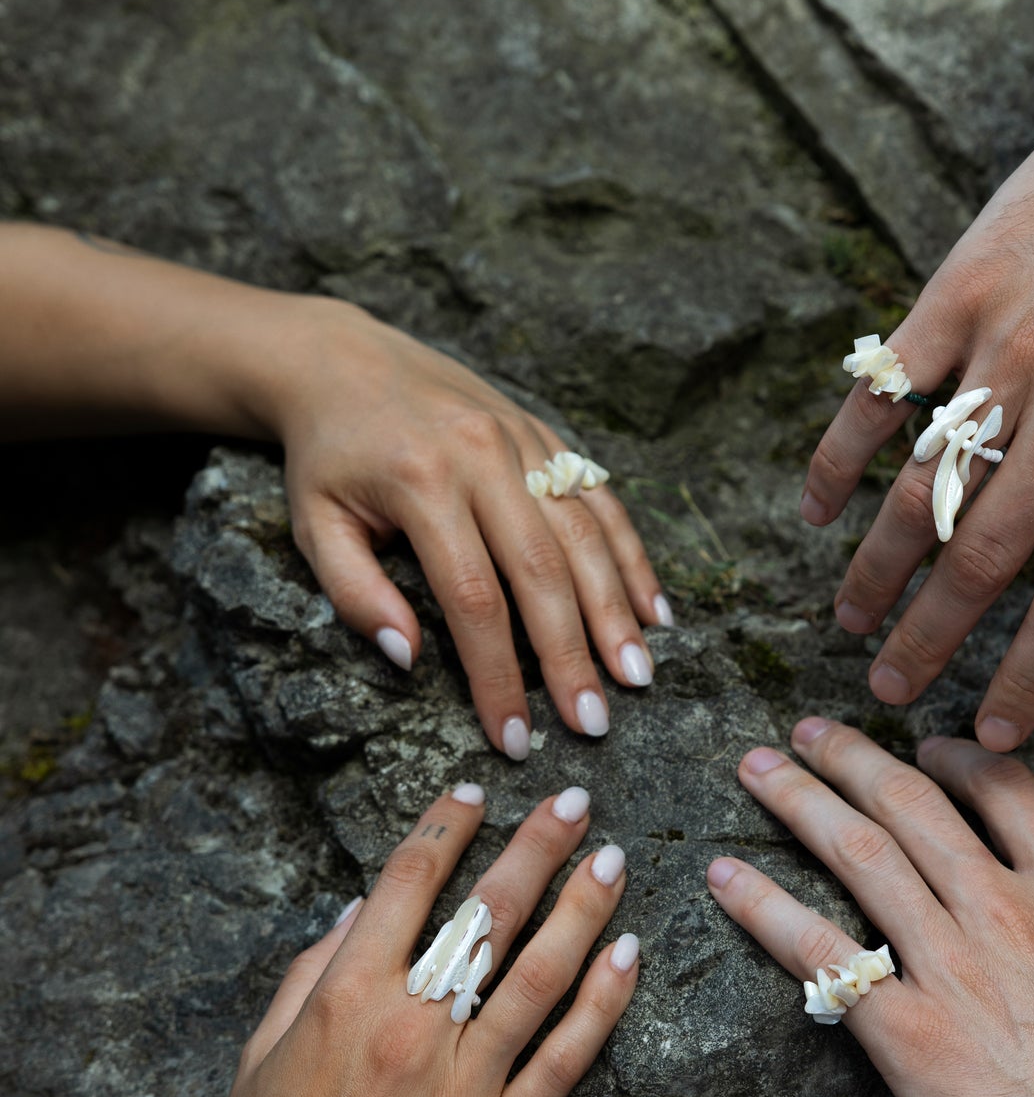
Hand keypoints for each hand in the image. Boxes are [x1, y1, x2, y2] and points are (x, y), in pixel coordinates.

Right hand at [191, 780, 638, 1096]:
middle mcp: (410, 1030)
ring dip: (582, 908)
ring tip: (612, 859)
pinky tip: (628, 956)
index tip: (476, 794)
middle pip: (488, 914)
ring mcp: (463, 1086)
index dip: (446, 828)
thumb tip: (355, 909)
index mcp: (344, 1000)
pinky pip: (566, 1057)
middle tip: (573, 802)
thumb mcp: (259, 1058)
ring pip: (539, 974)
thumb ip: (308, 975)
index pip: (406, 886)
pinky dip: (603, 1002)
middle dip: (535, 847)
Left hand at [271, 302, 669, 757]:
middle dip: (573, 656)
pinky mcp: (547, 434)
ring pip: (586, 535)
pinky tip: (655, 611)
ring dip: (617, 612)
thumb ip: (356, 593)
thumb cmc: (328, 457)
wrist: (343, 359)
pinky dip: (633, 557)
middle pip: (545, 572)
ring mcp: (524, 441)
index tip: (513, 737)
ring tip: (636, 676)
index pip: (475, 600)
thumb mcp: (315, 525)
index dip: (499, 675)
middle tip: (594, 723)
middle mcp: (484, 456)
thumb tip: (409, 658)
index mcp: (422, 482)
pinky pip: (602, 500)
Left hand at [706, 718, 1033, 1096]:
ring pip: (856, 854)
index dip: (957, 758)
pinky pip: (817, 952)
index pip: (1004, 792)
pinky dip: (763, 906)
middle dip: (850, 757)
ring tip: (756, 770)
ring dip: (797, 801)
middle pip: (910, 804)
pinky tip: (722, 877)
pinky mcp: (904, 1033)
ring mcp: (949, 965)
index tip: (926, 746)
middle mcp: (1004, 908)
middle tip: (804, 733)